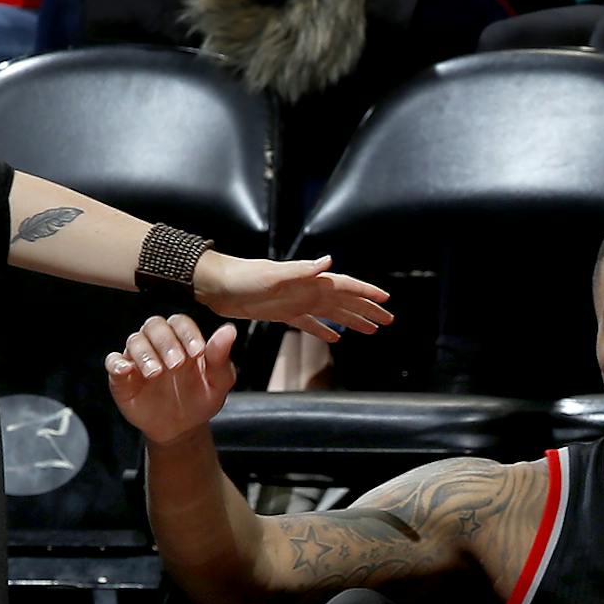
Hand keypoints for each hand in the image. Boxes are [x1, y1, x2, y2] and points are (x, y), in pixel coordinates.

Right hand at [107, 314, 238, 444]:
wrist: (182, 428)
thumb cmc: (201, 398)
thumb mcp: (218, 381)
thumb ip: (221, 357)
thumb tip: (229, 330)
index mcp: (182, 339)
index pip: (180, 322)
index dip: (187, 333)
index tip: (198, 352)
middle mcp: (158, 343)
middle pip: (154, 326)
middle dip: (166, 342)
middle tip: (177, 365)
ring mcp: (138, 358)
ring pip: (134, 340)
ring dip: (144, 353)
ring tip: (156, 373)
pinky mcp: (122, 376)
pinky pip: (112, 361)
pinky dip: (117, 363)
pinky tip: (127, 370)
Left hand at [191, 251, 391, 343]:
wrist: (215, 285)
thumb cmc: (241, 277)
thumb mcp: (271, 274)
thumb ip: (301, 270)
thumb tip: (329, 262)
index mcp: (307, 281)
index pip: (344, 286)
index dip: (365, 293)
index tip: (386, 301)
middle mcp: (306, 290)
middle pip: (343, 301)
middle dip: (366, 310)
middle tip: (388, 321)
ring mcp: (295, 302)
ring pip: (331, 314)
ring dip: (351, 321)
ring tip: (371, 331)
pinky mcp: (282, 314)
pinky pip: (308, 324)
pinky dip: (323, 331)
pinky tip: (334, 340)